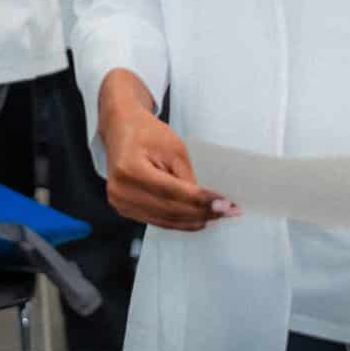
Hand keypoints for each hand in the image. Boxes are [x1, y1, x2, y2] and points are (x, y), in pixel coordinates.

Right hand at [98, 70, 234, 231]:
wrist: (120, 129)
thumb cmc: (146, 133)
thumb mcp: (173, 148)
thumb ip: (187, 177)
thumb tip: (207, 204)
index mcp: (130, 168)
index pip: (172, 191)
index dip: (201, 201)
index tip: (226, 205)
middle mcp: (121, 190)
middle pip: (170, 210)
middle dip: (203, 212)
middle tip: (229, 211)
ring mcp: (120, 202)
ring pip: (167, 220)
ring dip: (195, 220)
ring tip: (219, 216)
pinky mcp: (124, 209)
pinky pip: (159, 220)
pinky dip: (181, 221)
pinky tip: (199, 218)